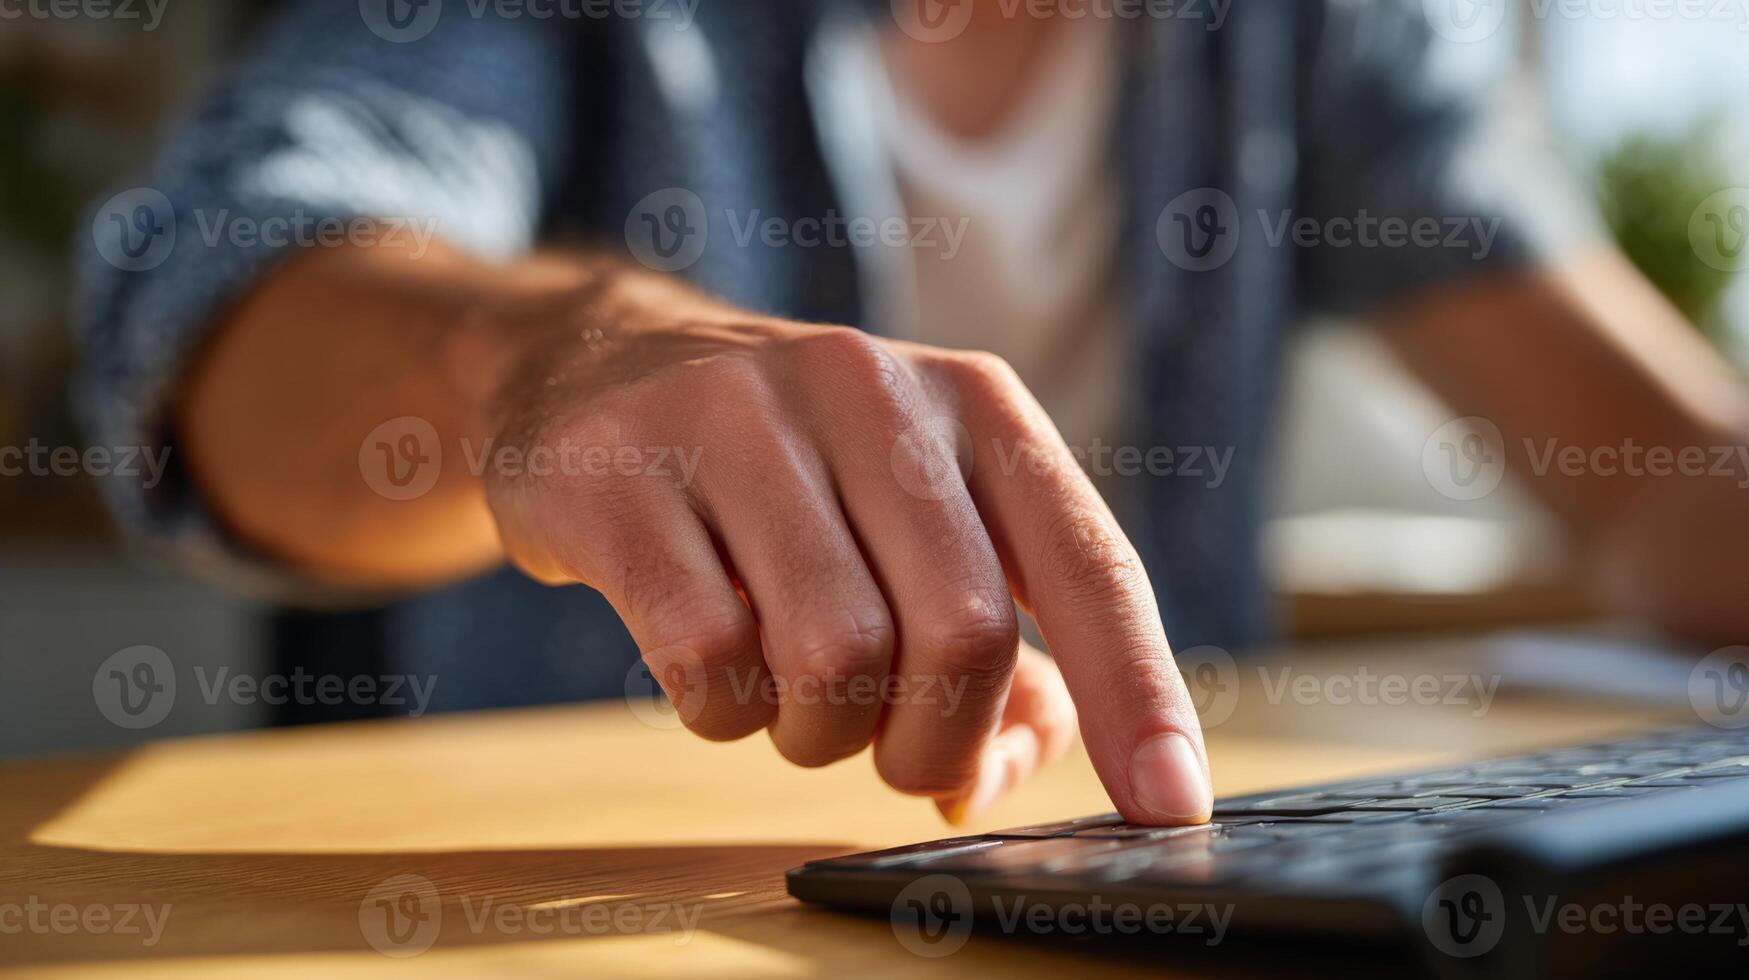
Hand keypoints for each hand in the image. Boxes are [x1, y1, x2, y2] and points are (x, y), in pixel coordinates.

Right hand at [480, 287, 1211, 823]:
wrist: (597, 366)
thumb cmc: (792, 474)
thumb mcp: (917, 522)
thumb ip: (997, 650)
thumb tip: (1002, 773)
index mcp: (972, 403)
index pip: (1090, 564)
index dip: (1138, 696)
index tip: (1169, 810)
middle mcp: (866, 388)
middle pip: (960, 630)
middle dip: (933, 743)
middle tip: (893, 752)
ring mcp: (734, 419)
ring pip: (831, 654)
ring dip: (818, 732)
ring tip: (790, 698)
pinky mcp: (619, 471)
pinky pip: (705, 656)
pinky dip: (721, 710)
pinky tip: (709, 666)